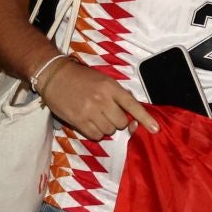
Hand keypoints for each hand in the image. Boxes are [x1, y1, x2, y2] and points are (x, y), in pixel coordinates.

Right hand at [41, 60, 159, 139]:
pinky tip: (89, 122)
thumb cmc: (81, 78)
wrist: (55, 76)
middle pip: (121, 123)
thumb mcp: (103, 79)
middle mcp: (102, 100)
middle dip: (117, 121)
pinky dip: (96, 133)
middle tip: (107, 113)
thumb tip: (131, 112)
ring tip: (96, 116)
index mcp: (110, 87)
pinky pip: (96, 136)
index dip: (145, 119)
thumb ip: (118, 94)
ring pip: (109, 131)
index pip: (132, 105)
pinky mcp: (78, 121)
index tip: (156, 129)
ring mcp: (90, 111)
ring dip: (106, 127)